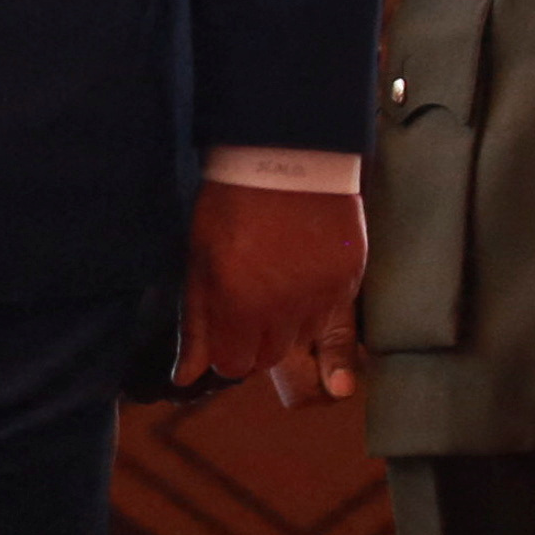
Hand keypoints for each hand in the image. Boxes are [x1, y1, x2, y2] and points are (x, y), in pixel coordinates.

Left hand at [180, 178, 363, 405]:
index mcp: (238, 307)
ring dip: (285, 327)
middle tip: (246, 306)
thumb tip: (184, 377)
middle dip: (253, 342)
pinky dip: (315, 309)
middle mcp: (284, 312)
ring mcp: (322, 298)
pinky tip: (301, 278)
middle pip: (268, 358)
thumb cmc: (230, 206)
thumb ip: (196, 325)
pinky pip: (333, 317)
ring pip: (301, 340)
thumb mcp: (199, 262)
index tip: (223, 330)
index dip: (224, 351)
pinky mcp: (349, 281)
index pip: (232, 366)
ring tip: (274, 287)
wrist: (288, 157)